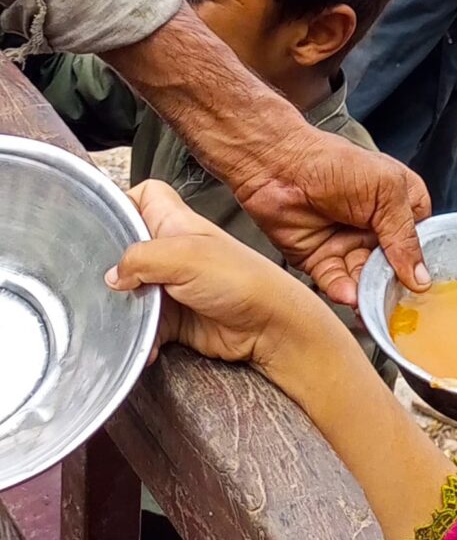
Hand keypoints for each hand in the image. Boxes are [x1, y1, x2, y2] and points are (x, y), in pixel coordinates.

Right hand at [109, 182, 332, 402]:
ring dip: (126, 308)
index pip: (144, 195)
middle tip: (109, 282)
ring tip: (127, 318)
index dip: (124, 202)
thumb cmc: (243, 281)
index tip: (104, 222)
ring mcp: (173, 284)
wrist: (270, 328)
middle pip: (128, 248)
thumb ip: (141, 258)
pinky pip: (146, 324)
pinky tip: (147, 344)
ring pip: (131, 291)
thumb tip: (112, 274)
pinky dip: (143, 336)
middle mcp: (173, 250)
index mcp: (177, 223)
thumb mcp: (186, 256)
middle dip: (114, 267)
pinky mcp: (175, 317)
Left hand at [110, 4, 429, 307]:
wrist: (277, 165)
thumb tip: (422, 280)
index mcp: (401, 207)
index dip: (424, 266)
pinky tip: (348, 295)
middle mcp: (377, 230)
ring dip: (369, 296)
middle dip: (395, 289)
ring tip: (372, 307)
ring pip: (366, 283)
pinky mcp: (321, 261)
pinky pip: (337, 284)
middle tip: (397, 308)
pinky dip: (343, 291)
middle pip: (395, 270)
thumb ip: (404, 236)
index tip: (428, 290)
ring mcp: (349, 246)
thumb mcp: (385, 192)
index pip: (421, 244)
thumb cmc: (334, 163)